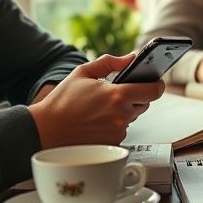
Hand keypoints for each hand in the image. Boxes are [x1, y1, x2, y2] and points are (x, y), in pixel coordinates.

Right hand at [28, 54, 165, 148]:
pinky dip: (114, 125)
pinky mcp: (112, 144)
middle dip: (136, 97)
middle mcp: (121, 115)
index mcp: (117, 95)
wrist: (45, 131)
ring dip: (123, 111)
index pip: (154, 90)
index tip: (156, 81)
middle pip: (144, 104)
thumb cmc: (62, 102)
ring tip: (100, 108)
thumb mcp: (83, 73)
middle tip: (117, 94)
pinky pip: (121, 131)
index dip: (157, 85)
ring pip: (132, 117)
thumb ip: (110, 62)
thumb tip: (130, 58)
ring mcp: (117, 132)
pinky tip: (96, 121)